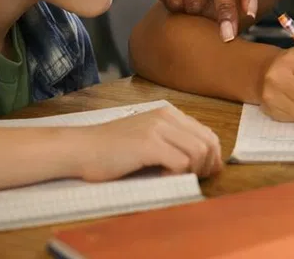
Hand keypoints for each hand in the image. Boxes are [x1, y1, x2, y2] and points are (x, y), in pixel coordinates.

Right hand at [76, 105, 222, 180]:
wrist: (81, 148)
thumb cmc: (111, 149)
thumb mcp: (147, 136)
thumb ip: (172, 141)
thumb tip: (203, 160)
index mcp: (168, 113)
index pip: (206, 133)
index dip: (213, 155)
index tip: (207, 172)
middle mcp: (166, 116)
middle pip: (207, 142)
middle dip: (207, 165)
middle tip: (195, 179)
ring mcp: (157, 129)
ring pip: (198, 151)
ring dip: (193, 170)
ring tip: (176, 177)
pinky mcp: (148, 144)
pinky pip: (180, 162)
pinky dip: (177, 174)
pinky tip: (163, 176)